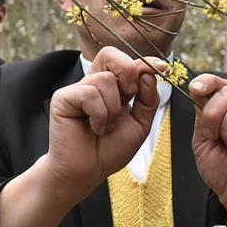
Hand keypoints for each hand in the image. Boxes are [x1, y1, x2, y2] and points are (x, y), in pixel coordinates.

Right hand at [41, 47, 160, 202]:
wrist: (87, 172)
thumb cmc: (110, 150)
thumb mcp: (140, 123)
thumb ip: (149, 99)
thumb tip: (149, 74)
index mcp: (113, 87)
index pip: (128, 62)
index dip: (146, 61)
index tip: (163, 68)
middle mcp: (94, 83)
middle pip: (111, 54)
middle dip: (128, 73)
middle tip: (129, 98)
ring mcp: (77, 89)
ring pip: (105, 79)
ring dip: (113, 110)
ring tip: (106, 128)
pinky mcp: (63, 98)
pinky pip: (89, 94)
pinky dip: (99, 115)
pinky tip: (95, 129)